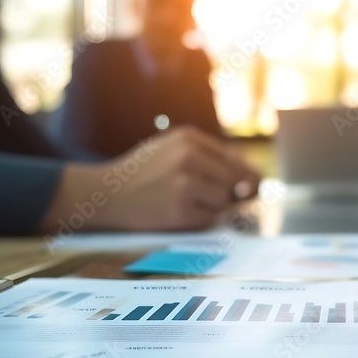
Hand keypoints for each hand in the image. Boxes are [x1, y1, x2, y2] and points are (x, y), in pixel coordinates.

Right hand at [41, 127, 259, 231]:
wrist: (106, 194)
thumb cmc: (142, 173)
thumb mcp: (171, 149)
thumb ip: (208, 157)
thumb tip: (251, 178)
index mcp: (189, 138)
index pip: (234, 158)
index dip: (245, 175)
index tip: (249, 186)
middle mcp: (189, 156)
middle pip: (235, 179)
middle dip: (233, 193)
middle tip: (221, 200)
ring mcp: (185, 183)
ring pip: (226, 199)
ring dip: (216, 206)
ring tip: (190, 203)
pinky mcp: (181, 209)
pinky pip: (212, 218)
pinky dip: (204, 220)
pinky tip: (183, 213)